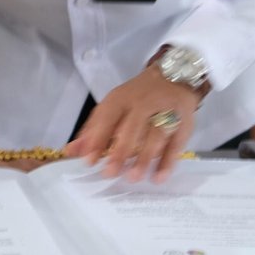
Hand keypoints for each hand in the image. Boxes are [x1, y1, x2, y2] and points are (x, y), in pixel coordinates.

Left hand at [63, 65, 199, 183]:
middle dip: (120, 151)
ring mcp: (166, 112)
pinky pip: (176, 144)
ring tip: (132, 178)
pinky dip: (167, 162)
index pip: (107, 118)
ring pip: (155, 136)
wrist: (175, 77)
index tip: (89, 161)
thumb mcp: (113, 106)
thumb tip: (71, 151)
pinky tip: (158, 178)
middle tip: (110, 173)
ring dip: (144, 158)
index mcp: (121, 98)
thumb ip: (93, 130)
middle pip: (131, 128)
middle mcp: (143, 104)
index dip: (97, 139)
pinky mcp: (184, 124)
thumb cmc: (137, 97)